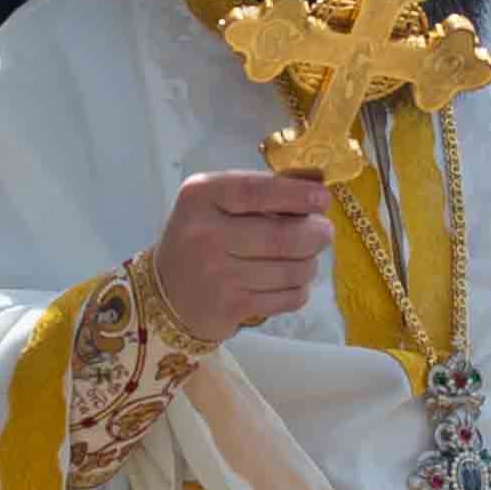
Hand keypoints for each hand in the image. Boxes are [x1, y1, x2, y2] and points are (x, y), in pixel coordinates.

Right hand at [151, 171, 330, 344]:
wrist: (167, 293)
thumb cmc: (202, 238)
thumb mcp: (216, 202)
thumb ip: (262, 190)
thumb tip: (316, 183)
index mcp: (201, 197)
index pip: (256, 192)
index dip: (297, 195)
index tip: (323, 198)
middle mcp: (205, 234)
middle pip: (283, 236)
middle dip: (316, 234)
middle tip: (324, 232)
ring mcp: (218, 274)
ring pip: (292, 269)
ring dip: (309, 264)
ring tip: (303, 258)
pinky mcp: (231, 306)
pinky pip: (289, 297)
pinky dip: (299, 289)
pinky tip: (289, 281)